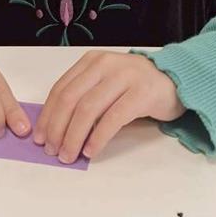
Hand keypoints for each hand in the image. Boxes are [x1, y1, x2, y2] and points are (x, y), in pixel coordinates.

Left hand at [33, 51, 184, 163]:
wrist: (175, 81)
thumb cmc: (136, 86)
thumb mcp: (106, 83)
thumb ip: (84, 96)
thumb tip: (55, 128)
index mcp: (92, 61)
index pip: (61, 89)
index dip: (48, 115)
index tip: (40, 137)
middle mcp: (105, 65)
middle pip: (71, 99)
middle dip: (57, 128)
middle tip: (52, 150)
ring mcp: (125, 77)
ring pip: (88, 109)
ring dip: (74, 136)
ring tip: (69, 155)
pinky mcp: (142, 93)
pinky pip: (113, 119)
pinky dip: (98, 137)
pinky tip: (91, 151)